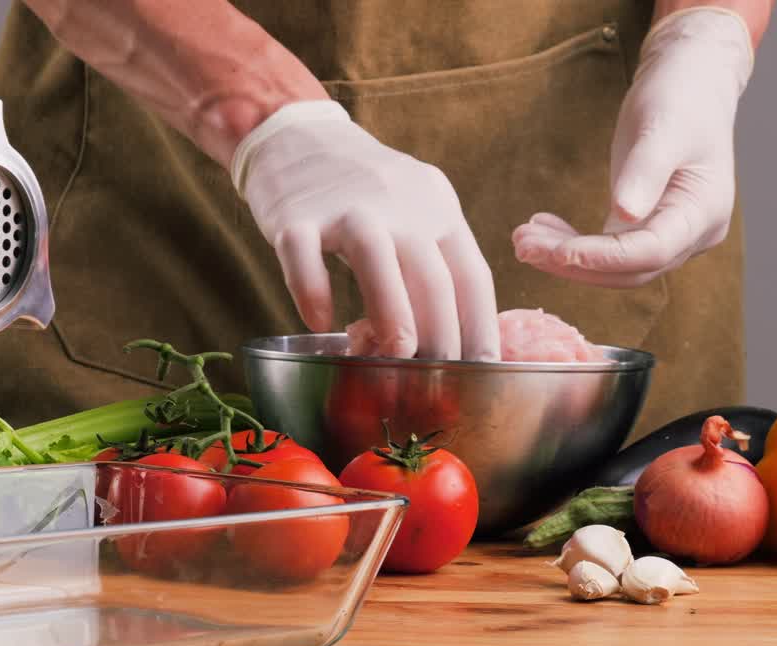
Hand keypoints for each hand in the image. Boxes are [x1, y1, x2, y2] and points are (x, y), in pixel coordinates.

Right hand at [232, 100, 499, 360]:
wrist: (297, 135)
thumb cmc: (363, 191)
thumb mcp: (415, 209)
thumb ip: (432, 263)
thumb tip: (449, 343)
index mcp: (437, 208)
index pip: (471, 275)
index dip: (481, 327)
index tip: (481, 371)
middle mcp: (398, 204)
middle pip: (430, 272)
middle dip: (439, 333)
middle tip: (434, 378)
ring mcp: (344, 207)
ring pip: (375, 258)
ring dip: (390, 311)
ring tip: (392, 355)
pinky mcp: (294, 214)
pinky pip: (303, 255)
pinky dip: (311, 290)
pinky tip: (318, 321)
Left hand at [513, 8, 753, 286]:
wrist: (690, 84)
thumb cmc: (681, 100)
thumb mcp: (662, 129)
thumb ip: (645, 172)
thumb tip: (624, 214)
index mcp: (703, 212)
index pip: (651, 251)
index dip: (603, 257)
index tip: (557, 252)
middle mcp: (693, 233)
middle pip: (629, 269)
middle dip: (573, 262)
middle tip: (523, 244)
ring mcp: (671, 234)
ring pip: (615, 266)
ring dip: (566, 257)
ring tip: (523, 238)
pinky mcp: (646, 226)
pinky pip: (608, 249)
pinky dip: (573, 244)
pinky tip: (543, 228)